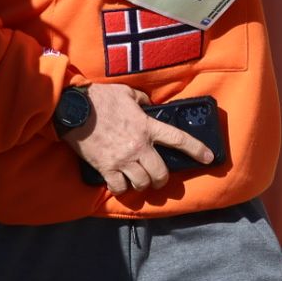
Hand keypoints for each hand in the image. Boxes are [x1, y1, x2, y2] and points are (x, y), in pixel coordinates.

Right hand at [62, 83, 214, 194]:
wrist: (73, 109)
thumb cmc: (99, 98)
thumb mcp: (126, 92)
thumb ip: (142, 100)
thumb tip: (149, 105)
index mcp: (146, 126)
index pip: (178, 139)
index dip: (196, 149)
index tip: (208, 158)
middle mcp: (138, 146)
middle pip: (161, 173)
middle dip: (162, 179)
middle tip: (158, 178)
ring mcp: (122, 160)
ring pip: (142, 183)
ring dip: (142, 184)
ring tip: (138, 180)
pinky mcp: (105, 168)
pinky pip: (119, 187)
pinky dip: (121, 188)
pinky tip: (119, 183)